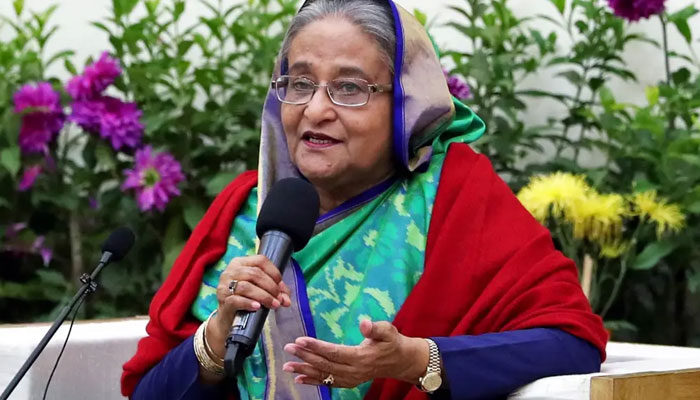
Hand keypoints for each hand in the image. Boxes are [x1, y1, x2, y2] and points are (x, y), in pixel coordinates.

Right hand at [205, 255, 291, 358]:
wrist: (228, 319)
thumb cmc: (246, 300)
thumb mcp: (261, 291)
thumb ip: (275, 291)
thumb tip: (287, 300)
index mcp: (240, 263)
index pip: (260, 260)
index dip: (274, 272)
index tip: (281, 286)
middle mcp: (230, 271)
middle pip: (255, 273)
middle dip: (271, 287)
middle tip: (279, 299)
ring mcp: (224, 286)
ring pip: (247, 286)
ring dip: (264, 296)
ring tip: (274, 305)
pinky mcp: (223, 301)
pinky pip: (236, 300)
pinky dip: (249, 303)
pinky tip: (258, 307)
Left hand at [281, 320, 428, 387]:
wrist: (400, 361)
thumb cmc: (392, 342)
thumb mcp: (388, 331)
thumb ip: (375, 328)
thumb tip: (363, 323)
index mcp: (360, 357)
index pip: (334, 352)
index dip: (316, 347)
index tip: (300, 340)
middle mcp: (353, 371)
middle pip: (325, 364)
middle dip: (305, 357)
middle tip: (288, 348)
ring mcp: (350, 379)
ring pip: (324, 375)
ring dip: (304, 371)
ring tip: (287, 366)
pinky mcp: (348, 382)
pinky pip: (328, 383)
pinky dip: (313, 381)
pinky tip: (299, 378)